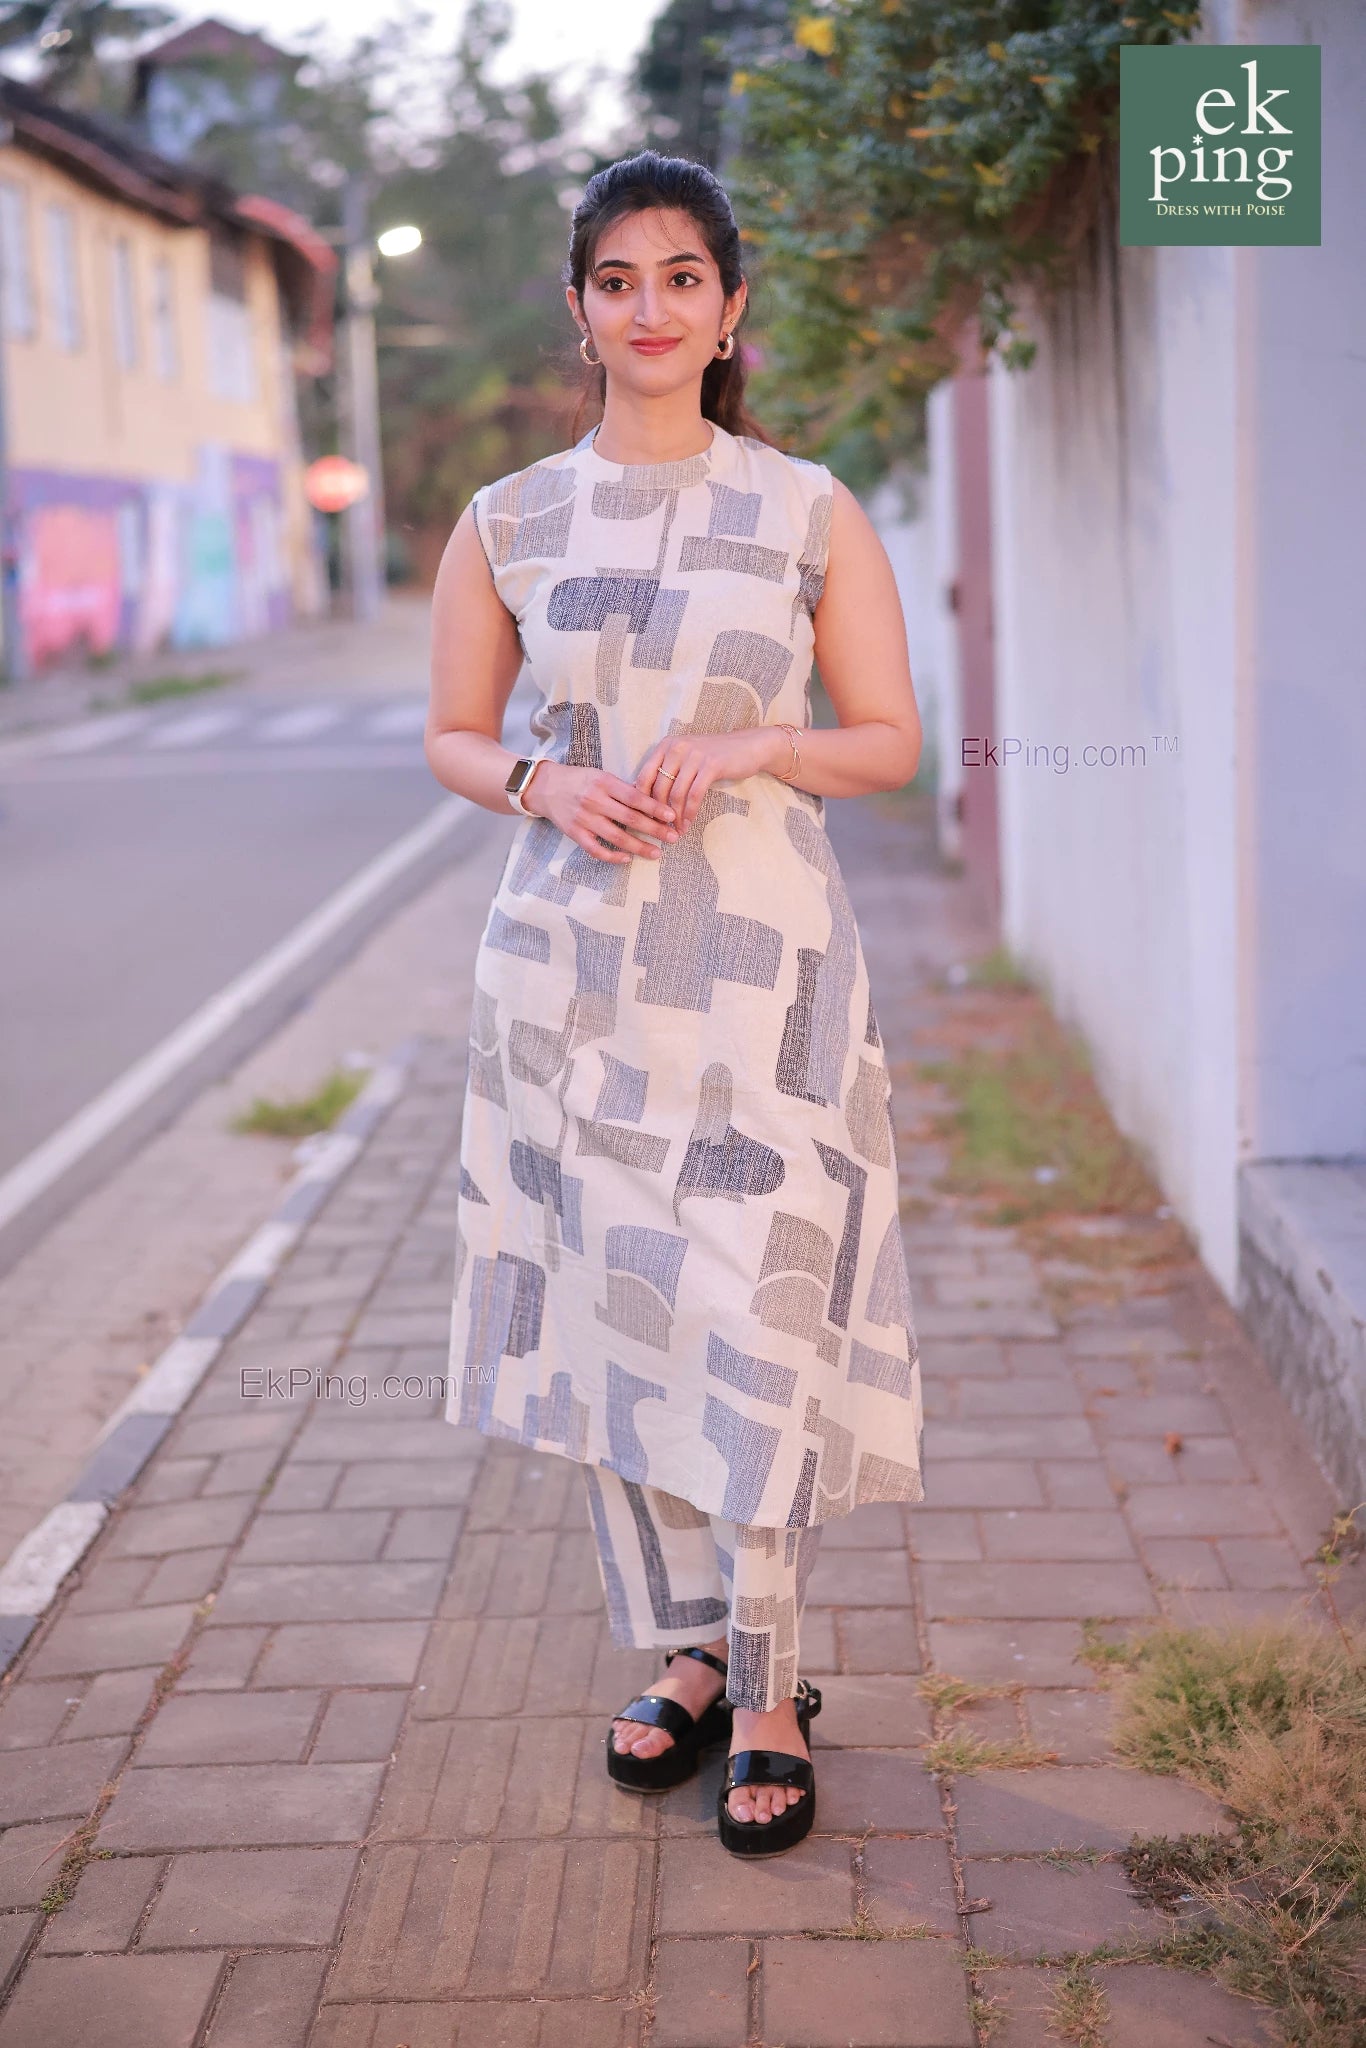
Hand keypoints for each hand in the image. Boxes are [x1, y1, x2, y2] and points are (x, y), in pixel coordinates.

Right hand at [526, 761, 678, 863]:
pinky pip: (596, 850)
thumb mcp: (600, 775)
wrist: (545, 787)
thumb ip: (622, 789)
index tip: (671, 816)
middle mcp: (594, 800)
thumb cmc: (579, 780)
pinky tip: (627, 859)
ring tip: (656, 853)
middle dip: (654, 830)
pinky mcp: (574, 833)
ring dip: (639, 847)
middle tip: (673, 838)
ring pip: (616, 837)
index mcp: (604, 782)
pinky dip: (612, 856)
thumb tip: (651, 803)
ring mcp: (584, 818)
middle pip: (630, 818)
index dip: (654, 807)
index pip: (634, 796)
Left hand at [635, 727, 789, 833]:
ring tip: (675, 832)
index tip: (644, 819)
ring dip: (675, 817)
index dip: (642, 800)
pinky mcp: (711, 765)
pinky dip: (689, 813)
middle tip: (660, 830)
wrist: (748, 747)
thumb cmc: (715, 757)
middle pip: (659, 787)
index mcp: (666, 745)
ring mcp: (694, 755)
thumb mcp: (687, 758)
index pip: (644, 776)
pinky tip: (688, 825)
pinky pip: (694, 795)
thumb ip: (669, 772)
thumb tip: (649, 800)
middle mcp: (677, 747)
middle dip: (658, 813)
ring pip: (676, 794)